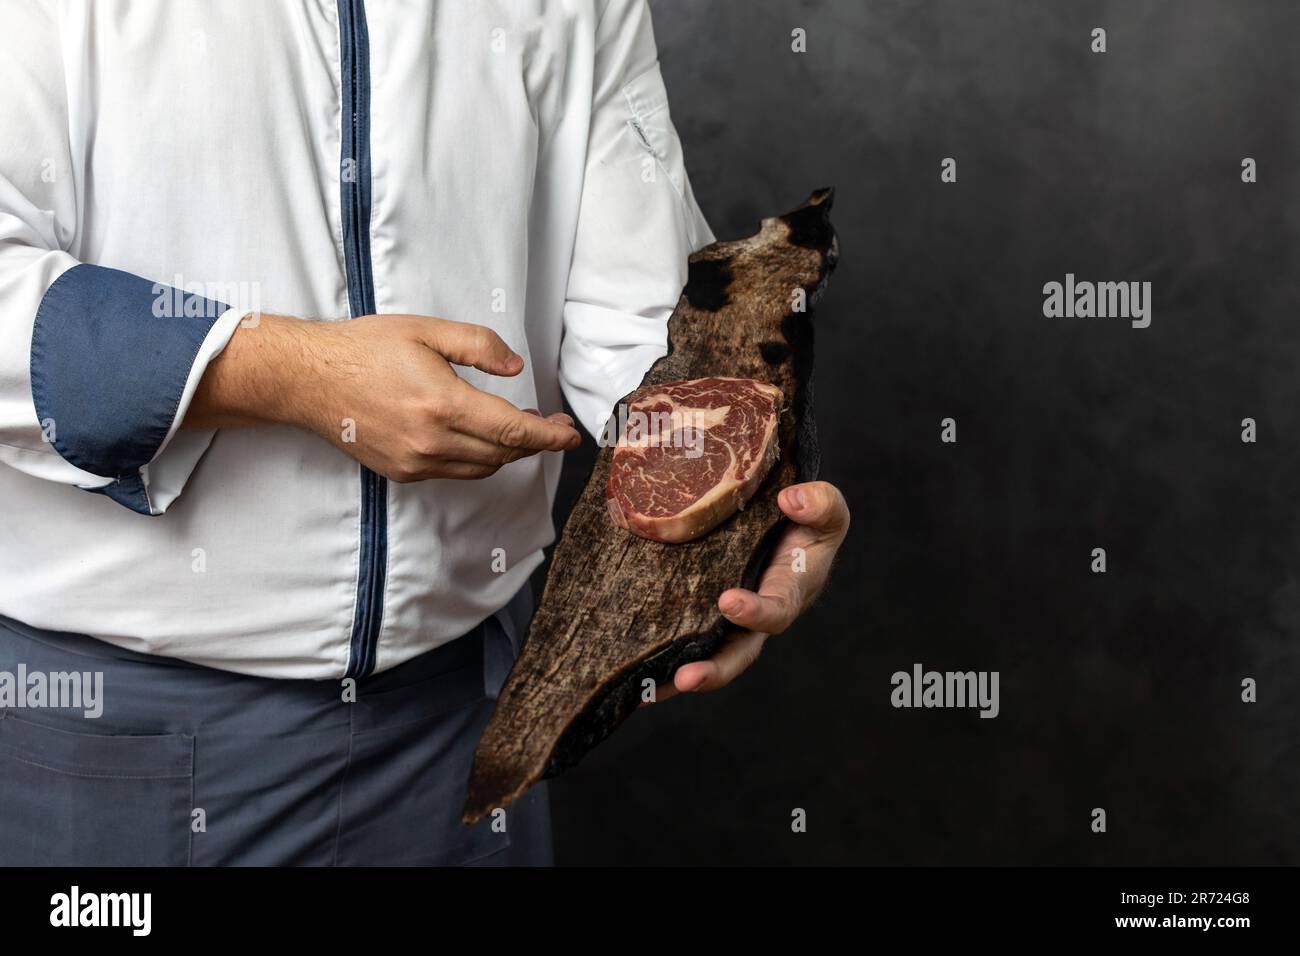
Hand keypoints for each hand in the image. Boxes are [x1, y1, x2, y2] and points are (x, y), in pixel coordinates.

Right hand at [187, 313, 581, 479]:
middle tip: (550, 423)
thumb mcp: (426, 330)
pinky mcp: (401, 472)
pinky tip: (477, 437)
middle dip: (534, 441)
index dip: (549, 436)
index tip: (570, 434)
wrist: (308, 379)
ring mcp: (415, 462)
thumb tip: (515, 369)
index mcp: (443, 404)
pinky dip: (475, 458)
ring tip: (517, 427)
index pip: (513, 431)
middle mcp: (431, 441)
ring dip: (506, 452)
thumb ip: (478, 346)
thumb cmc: (364, 348)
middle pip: (503, 454)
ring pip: (481, 468)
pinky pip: (454, 472)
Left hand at [653, 480, 849, 701]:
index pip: (776, 610)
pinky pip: (682, 637)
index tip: (728, 602)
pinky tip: (633, 673)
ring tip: (647, 690)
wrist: (780, 521)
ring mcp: (726, 619)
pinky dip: (660, 659)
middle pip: (739, 652)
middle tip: (686, 678)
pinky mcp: (699, 611)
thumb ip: (821, 504)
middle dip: (714, 669)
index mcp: (788, 592)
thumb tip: (791, 501)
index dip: (755, 612)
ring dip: (679, 672)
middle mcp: (756, 615)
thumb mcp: (826, 509)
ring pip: (706, 653)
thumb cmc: (807, 519)